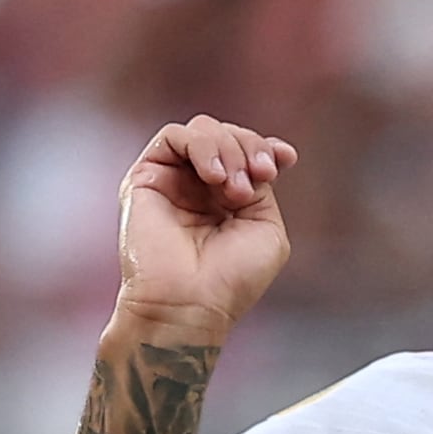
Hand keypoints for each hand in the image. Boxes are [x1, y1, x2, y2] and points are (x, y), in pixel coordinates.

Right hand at [114, 115, 298, 346]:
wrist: (190, 303)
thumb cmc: (230, 279)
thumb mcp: (266, 228)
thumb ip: (261, 188)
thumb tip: (252, 160)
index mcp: (230, 200)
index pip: (247, 153)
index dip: (266, 147)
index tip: (285, 158)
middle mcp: (200, 187)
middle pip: (228, 136)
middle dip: (250, 148)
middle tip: (261, 175)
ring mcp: (173, 180)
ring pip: (203, 130)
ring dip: (229, 150)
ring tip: (234, 189)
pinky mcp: (146, 177)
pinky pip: (174, 135)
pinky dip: (201, 146)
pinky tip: (213, 178)